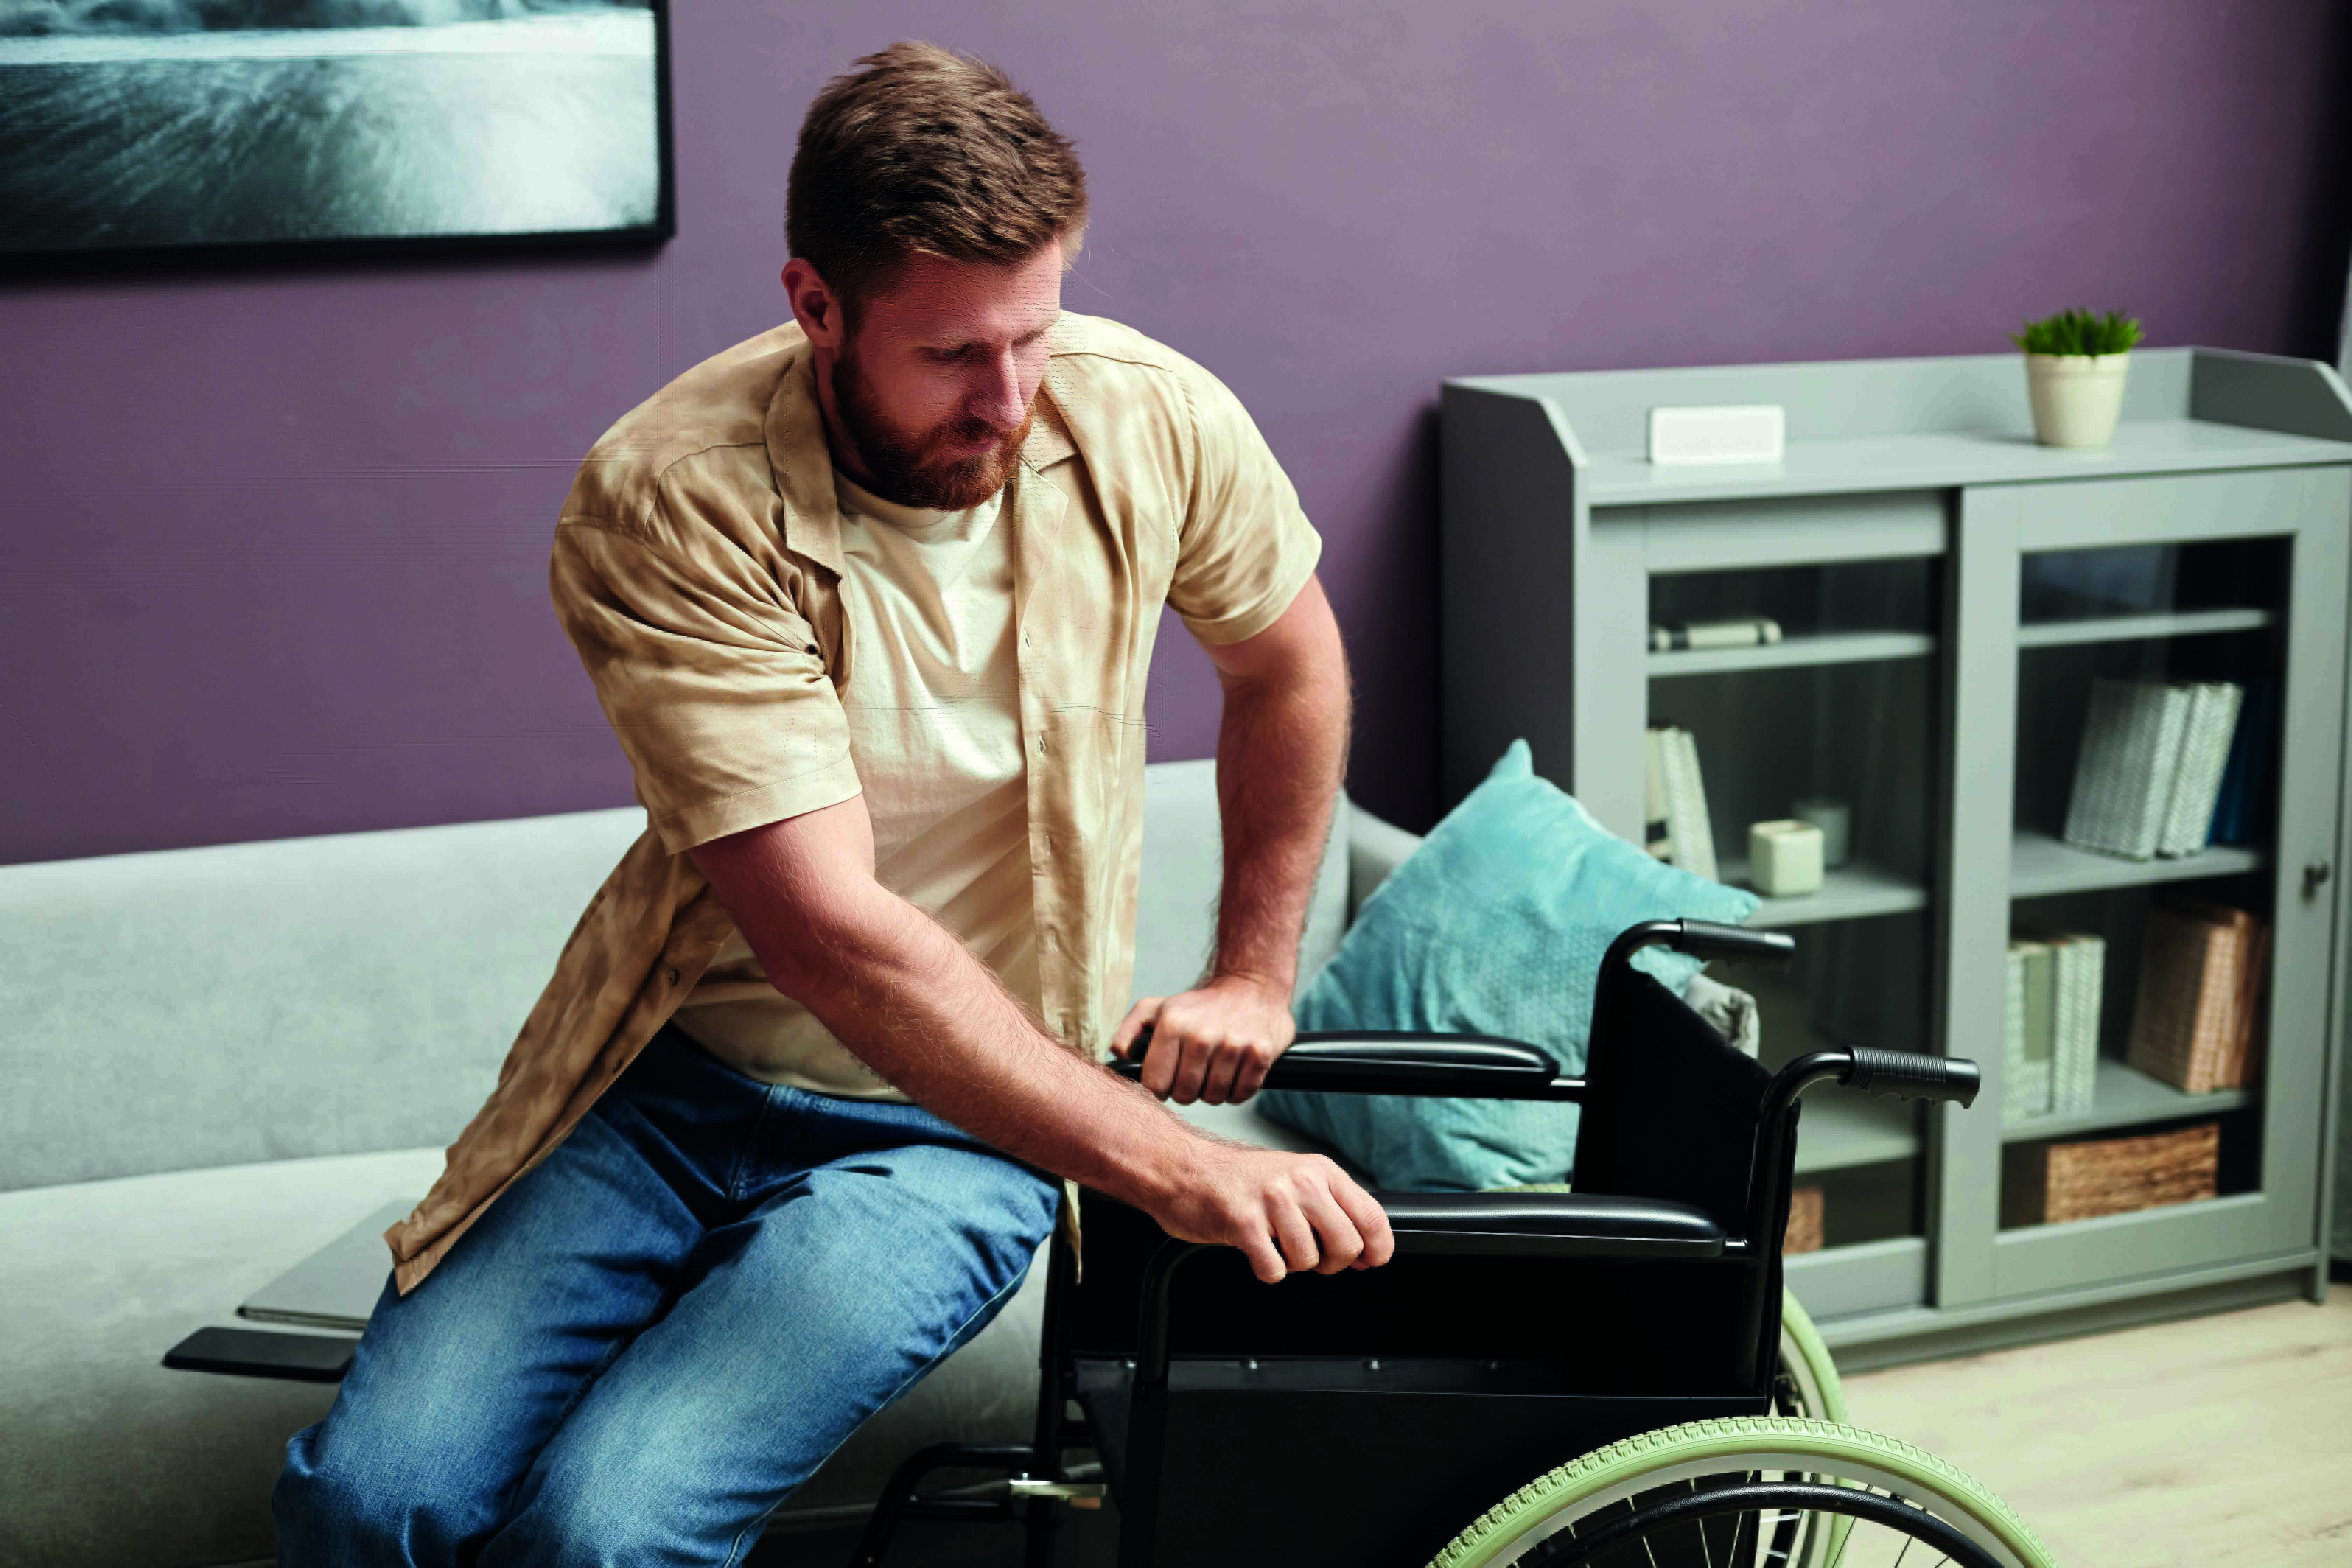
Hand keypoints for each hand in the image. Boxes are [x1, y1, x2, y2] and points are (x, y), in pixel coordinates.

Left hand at [1111, 974, 1295, 1103]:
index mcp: (1172, 1023)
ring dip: (1213, 1091)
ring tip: (1215, 1070)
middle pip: (1184, 1095)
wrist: (1252, 986)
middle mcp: (1201, 1034)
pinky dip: (1237, 1090)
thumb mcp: (1156, 1008)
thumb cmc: (1199, 1005)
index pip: (1155, 1084)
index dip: (1159, 1088)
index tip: (1167, 1081)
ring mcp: (1233, 1044)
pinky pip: (1241, 1094)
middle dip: (1186, 1090)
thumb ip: (1128, 1032)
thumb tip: (1118, 1058)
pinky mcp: (1259, 1053)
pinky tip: (1234, 1070)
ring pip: (1213, 1097)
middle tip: (1194, 1073)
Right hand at [1149, 1140, 1395, 1283]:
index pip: (1371, 1215)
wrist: (1184, 1168)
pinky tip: (1256, 1250)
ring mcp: (1272, 1201)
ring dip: (1293, 1264)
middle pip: (1346, 1244)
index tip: (1370, 1261)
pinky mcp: (1244, 1223)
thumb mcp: (1295, 1178)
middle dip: (1333, 1263)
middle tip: (1314, 1257)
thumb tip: (1367, 1249)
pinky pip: (1274, 1270)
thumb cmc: (1239, 1179)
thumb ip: (1332, 1206)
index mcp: (1319, 1170)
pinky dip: (1267, 1269)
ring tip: (1275, 1244)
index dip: (1378, 1248)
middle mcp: (1300, 1181)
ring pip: (1309, 1260)